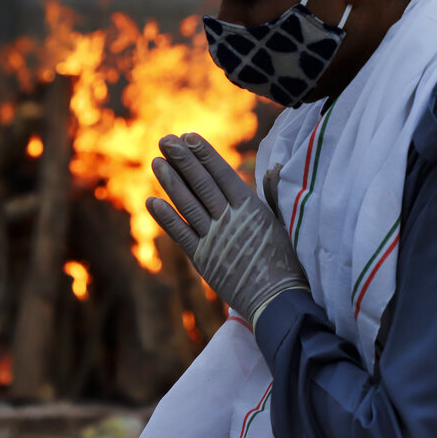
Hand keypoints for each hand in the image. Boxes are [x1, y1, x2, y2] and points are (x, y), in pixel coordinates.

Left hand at [147, 133, 307, 326]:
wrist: (277, 301)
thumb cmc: (285, 262)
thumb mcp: (280, 223)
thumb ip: (270, 195)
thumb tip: (272, 168)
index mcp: (251, 207)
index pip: (222, 173)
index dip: (204, 154)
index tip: (189, 136)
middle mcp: (230, 219)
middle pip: (201, 183)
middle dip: (182, 160)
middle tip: (165, 140)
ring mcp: (214, 239)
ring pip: (188, 204)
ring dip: (170, 182)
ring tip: (156, 161)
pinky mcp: (203, 260)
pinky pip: (181, 234)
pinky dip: (166, 217)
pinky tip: (152, 201)